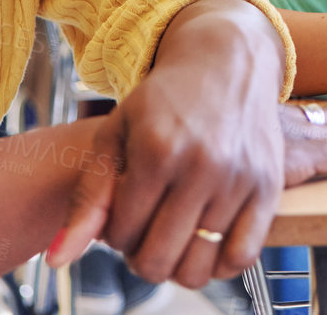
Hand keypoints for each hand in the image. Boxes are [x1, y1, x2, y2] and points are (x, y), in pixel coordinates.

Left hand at [47, 0, 286, 287]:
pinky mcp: (268, 185)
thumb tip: (57, 261)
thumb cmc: (165, 100)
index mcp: (156, 150)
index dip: (114, 234)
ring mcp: (239, 177)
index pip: (121, 234)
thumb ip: (86, 199)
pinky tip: (207, 245)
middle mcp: (201, 165)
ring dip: (178, 263)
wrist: (227, 60)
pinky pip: (243, 255)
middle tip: (146, 232)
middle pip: (157, 260)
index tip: (123, 213)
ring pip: (198, 267)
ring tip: (173, 237)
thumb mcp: (115, 134)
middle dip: (141, 256)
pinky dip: (221, 265)